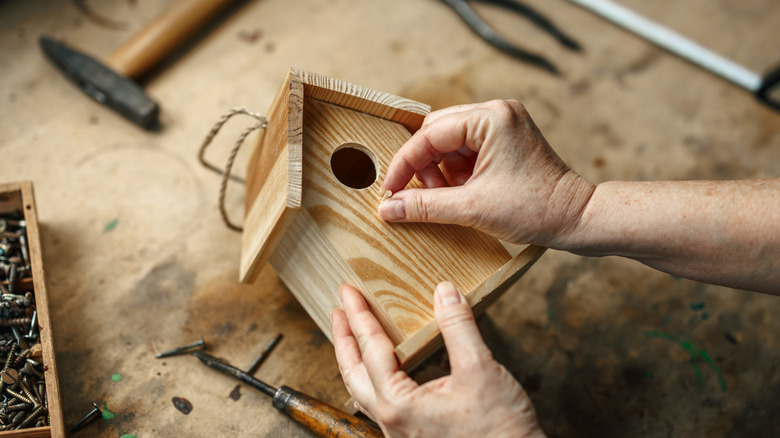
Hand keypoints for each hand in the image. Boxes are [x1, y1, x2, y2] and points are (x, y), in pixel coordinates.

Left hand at [330, 282, 544, 437]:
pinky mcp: (414, 437)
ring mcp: (401, 433)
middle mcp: (392, 422)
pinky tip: (384, 372)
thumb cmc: (500, 431)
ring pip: (364, 392)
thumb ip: (458, 328)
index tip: (348, 292)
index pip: (370, 349)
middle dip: (344, 339)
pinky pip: (381, 404)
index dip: (358, 316)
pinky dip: (374, 379)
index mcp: (398, 405)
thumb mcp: (480, 370)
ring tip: (353, 338)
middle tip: (339, 311)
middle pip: (354, 373)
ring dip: (356, 360)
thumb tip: (445, 292)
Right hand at [379, 100, 594, 247]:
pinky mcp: (505, 140)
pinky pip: (466, 150)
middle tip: (419, 196)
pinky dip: (456, 173)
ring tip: (448, 198)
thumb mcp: (472, 209)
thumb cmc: (536, 209)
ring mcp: (502, 124)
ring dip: (440, 172)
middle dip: (424, 167)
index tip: (389, 190)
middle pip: (437, 133)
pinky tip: (463, 194)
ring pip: (449, 143)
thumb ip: (424, 205)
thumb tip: (387, 208)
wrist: (578, 219)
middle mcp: (497, 112)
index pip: (429, 134)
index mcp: (491, 118)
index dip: (404, 164)